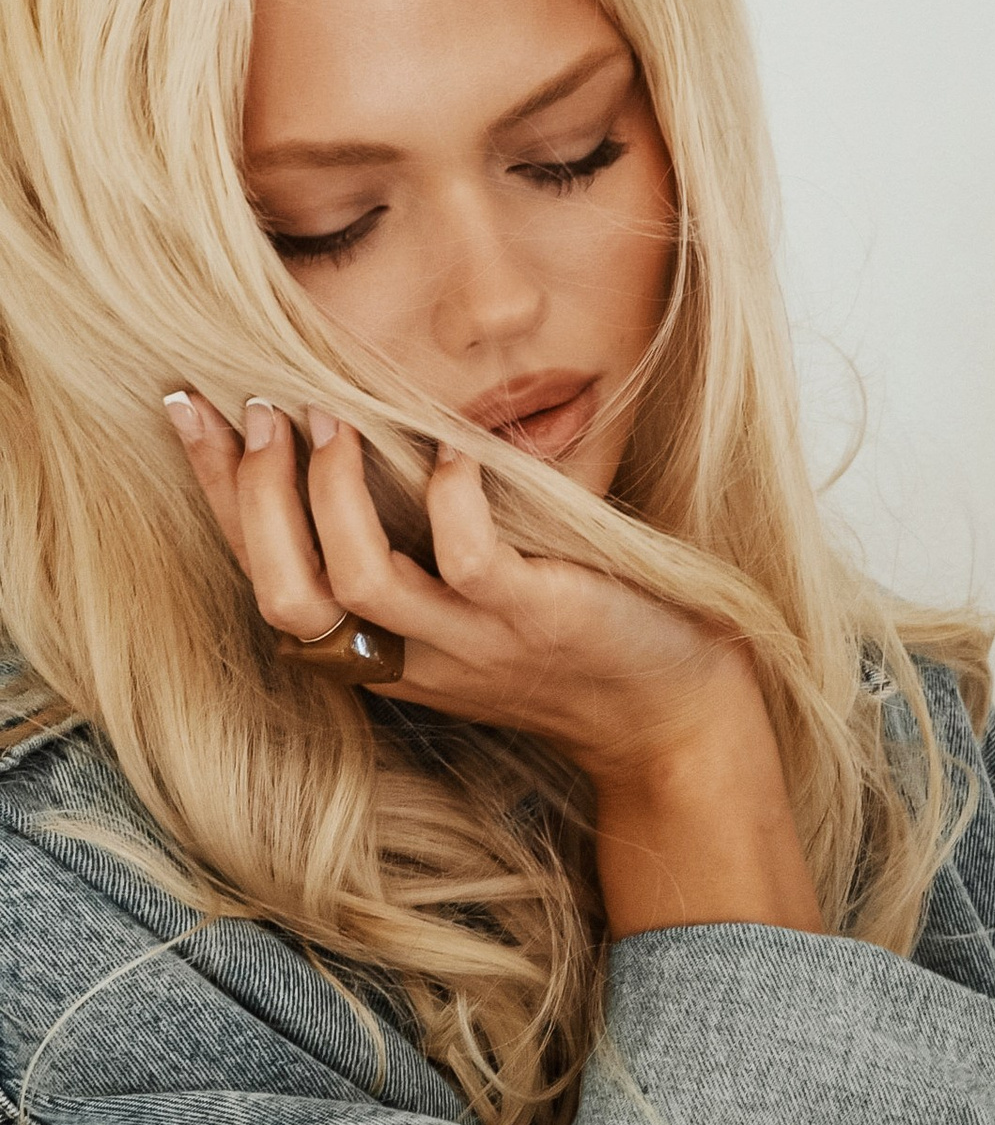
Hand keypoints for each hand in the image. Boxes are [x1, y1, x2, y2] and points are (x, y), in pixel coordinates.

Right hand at [164, 393, 822, 936]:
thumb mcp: (474, 603)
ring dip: (331, 494)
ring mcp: (475, 643)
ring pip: (357, 583)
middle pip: (284, 595)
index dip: (219, 497)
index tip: (187, 407)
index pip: (271, 579)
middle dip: (251, 497)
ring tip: (333, 418)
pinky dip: (452, 502)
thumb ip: (418, 542)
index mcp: (384, 652)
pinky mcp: (539, 618)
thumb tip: (363, 430)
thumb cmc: (577, 640)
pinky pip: (471, 564)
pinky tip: (455, 455)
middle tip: (257, 407)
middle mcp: (414, 657)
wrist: (676, 717)